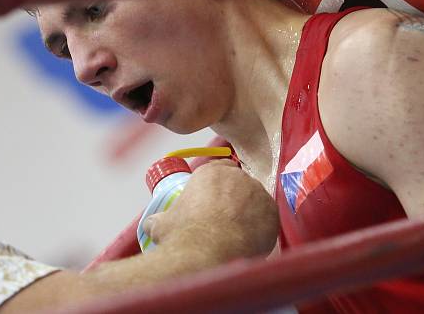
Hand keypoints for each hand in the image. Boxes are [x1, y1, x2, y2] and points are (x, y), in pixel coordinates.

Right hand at [144, 160, 277, 259]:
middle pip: (241, 183)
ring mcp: (257, 194)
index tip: (215, 199)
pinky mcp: (272, 213)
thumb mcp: (161, 224)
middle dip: (235, 198)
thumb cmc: (181, 236)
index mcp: (210, 172)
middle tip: (226, 219)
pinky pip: (269, 217)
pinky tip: (250, 240)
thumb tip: (151, 224)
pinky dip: (262, 227)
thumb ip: (159, 219)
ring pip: (256, 200)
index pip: (222, 167)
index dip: (219, 184)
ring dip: (250, 212)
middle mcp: (237, 177)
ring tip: (238, 233)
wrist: (205, 255)